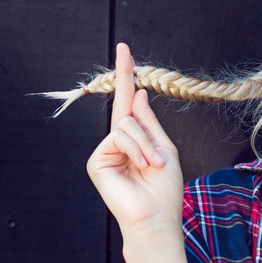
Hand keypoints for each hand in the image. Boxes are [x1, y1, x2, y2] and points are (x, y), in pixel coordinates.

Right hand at [87, 43, 185, 261]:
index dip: (127, 75)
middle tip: (136, 86)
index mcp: (136, 135)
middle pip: (125, 107)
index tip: (125, 49)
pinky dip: (136, 150)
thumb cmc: (164, 185)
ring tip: (153, 164)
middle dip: (134, 100)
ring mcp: (106, 149)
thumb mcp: (164, 146)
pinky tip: (142, 166)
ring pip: (125, 124)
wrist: (156, 213)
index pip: (129, 101)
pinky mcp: (97, 160)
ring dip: (146, 144)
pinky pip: (119, 137)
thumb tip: (138, 92)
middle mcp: (118, 139)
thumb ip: (149, 121)